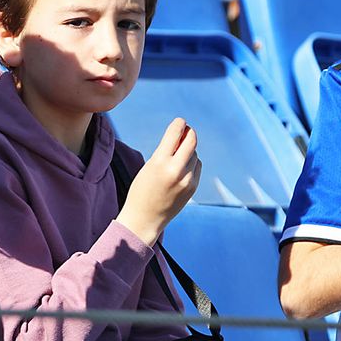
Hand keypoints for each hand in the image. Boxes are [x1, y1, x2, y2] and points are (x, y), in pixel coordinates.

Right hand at [116, 118, 201, 245]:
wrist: (145, 218)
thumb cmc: (142, 190)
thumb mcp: (149, 166)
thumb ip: (165, 151)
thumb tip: (183, 135)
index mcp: (159, 162)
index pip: (175, 133)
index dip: (179, 124)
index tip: (180, 122)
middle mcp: (176, 170)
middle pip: (191, 141)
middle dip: (189, 133)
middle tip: (186, 131)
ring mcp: (187, 180)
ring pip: (194, 154)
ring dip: (188, 151)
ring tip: (176, 158)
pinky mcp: (192, 188)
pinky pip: (197, 167)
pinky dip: (192, 163)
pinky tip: (182, 169)